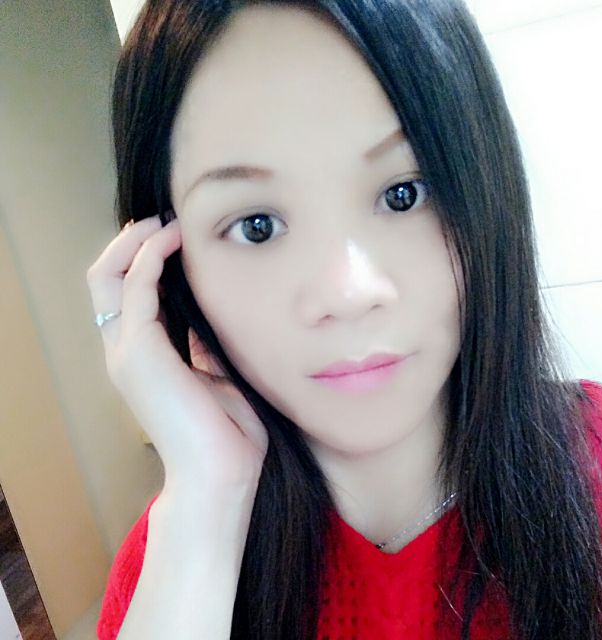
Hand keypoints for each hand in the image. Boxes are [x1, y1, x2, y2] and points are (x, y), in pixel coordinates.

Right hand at [86, 215, 268, 497]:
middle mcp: (126, 352)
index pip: (125, 296)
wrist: (221, 476)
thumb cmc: (226, 432)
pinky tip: (173, 239)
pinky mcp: (141, 353)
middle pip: (104, 280)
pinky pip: (134, 288)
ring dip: (136, 242)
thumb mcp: (216, 375)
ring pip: (108, 277)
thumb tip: (212, 314)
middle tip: (162, 220)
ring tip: (166, 221)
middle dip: (129, 243)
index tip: (172, 236)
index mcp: (143, 358)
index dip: (140, 260)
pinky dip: (150, 256)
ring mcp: (128, 353)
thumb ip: (203, 345)